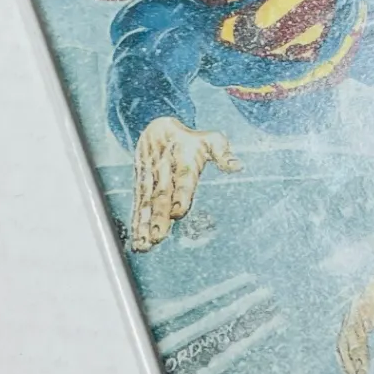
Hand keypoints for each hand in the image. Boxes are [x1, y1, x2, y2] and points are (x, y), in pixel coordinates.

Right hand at [130, 116, 239, 251]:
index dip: (180, 194)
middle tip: (158, 236)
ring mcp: (149, 179)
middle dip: (158, 216)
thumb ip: (223, 152)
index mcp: (182, 159)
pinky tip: (137, 241)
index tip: (178, 211)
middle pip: (160, 195)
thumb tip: (237, 166)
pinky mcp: (140, 186)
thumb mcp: (210, 140)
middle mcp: (164, 170)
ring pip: (146, 203)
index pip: (182, 178)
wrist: (155, 129)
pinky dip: (136, 223)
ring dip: (143, 224)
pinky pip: (137, 205)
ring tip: (144, 244)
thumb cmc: (190, 140)